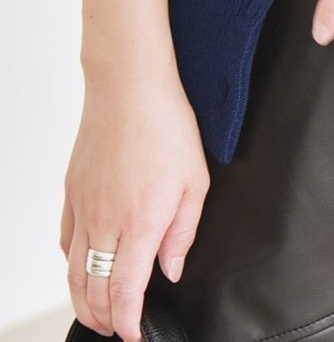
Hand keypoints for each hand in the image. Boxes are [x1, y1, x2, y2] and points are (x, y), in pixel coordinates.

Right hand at [61, 71, 209, 341]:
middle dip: (105, 319)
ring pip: (72, 273)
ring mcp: (84, 209)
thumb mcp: (196, 181)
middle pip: (93, 291)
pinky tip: (81, 269)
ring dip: (83, 301)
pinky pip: (64, 242)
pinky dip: (70, 266)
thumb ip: (184, 232)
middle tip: (119, 328)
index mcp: (141, 223)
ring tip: (98, 313)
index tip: (135, 334)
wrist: (130, 87)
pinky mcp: (71, 193)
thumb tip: (171, 270)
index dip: (128, 322)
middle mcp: (106, 223)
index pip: (124, 292)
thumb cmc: (167, 126)